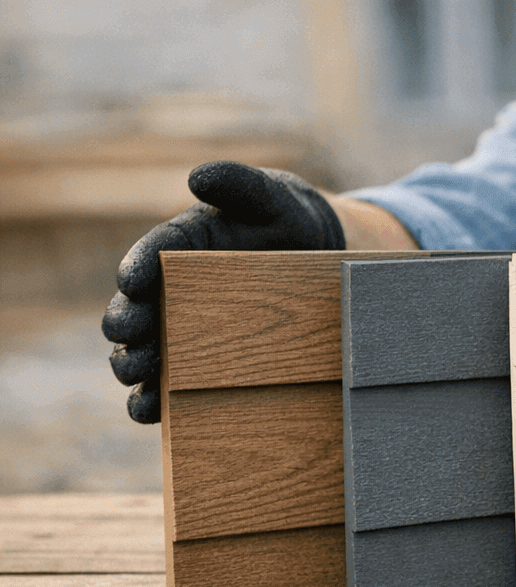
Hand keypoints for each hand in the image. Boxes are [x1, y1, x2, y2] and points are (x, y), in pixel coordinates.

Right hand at [100, 162, 344, 422]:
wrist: (318, 258)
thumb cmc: (285, 221)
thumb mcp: (271, 198)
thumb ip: (239, 184)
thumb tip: (201, 176)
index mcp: (178, 245)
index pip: (149, 254)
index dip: (137, 267)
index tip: (133, 280)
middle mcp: (169, 290)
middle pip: (134, 309)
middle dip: (127, 322)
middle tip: (133, 333)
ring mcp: (180, 329)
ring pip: (140, 351)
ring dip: (133, 364)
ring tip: (139, 373)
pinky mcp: (195, 363)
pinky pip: (165, 386)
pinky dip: (152, 400)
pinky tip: (151, 411)